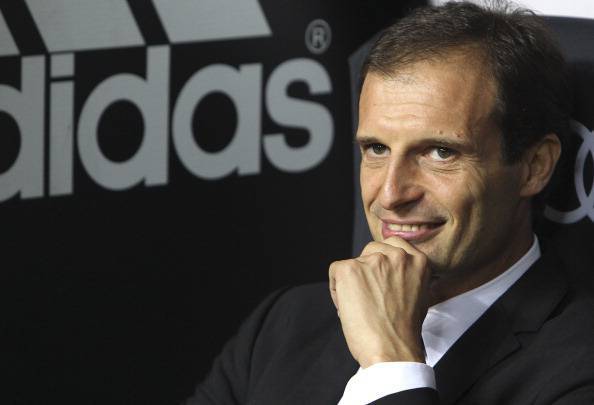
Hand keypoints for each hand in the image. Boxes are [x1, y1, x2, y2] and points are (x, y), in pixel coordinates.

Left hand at [328, 236, 430, 367]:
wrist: (392, 350)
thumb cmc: (404, 332)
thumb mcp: (420, 295)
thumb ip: (408, 276)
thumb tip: (390, 273)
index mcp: (418, 261)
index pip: (393, 245)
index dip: (382, 261)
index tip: (379, 278)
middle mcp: (396, 256)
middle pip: (371, 250)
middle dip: (367, 271)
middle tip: (369, 297)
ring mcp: (372, 261)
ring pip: (353, 263)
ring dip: (352, 282)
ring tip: (360, 306)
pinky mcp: (349, 269)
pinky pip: (335, 271)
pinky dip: (337, 289)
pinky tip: (348, 308)